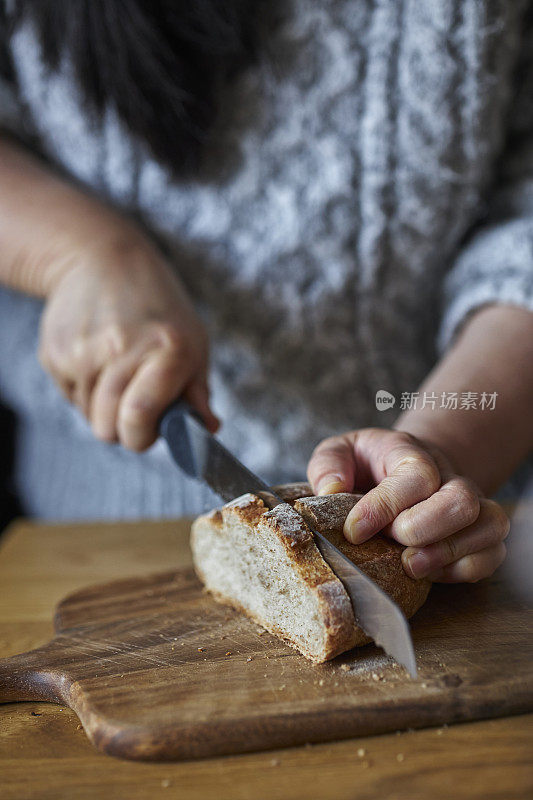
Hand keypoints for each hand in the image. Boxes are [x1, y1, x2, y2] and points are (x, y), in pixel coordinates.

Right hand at [39, 232, 218, 449]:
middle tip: (137, 399)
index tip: (151, 428)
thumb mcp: (192, 343)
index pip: (139, 418)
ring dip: (105, 405)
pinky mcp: (54, 353)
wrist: (103, 260)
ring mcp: (82, 351)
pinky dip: (85, 388)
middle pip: (108, 430)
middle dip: (124, 427)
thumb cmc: (158, 309)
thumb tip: (208, 430)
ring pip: (89, 416)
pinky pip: (71, 397)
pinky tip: (96, 356)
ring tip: (117, 367)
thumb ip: (197, 393)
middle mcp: (120, 349)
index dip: (143, 436)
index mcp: (166, 349)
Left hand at [307, 429, 508, 582]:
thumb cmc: (369, 464)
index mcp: (411, 453)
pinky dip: (465, 568)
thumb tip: (330, 491)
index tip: (355, 531)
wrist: (407, 466)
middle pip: (461, 501)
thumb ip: (329, 464)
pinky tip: (431, 571)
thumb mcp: (340, 451)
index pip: (415, 476)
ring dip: (448, 552)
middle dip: (423, 529)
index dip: (385, 507)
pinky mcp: (480, 534)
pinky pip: (493, 554)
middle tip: (392, 543)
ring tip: (410, 565)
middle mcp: (449, 477)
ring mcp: (471, 505)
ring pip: (489, 525)